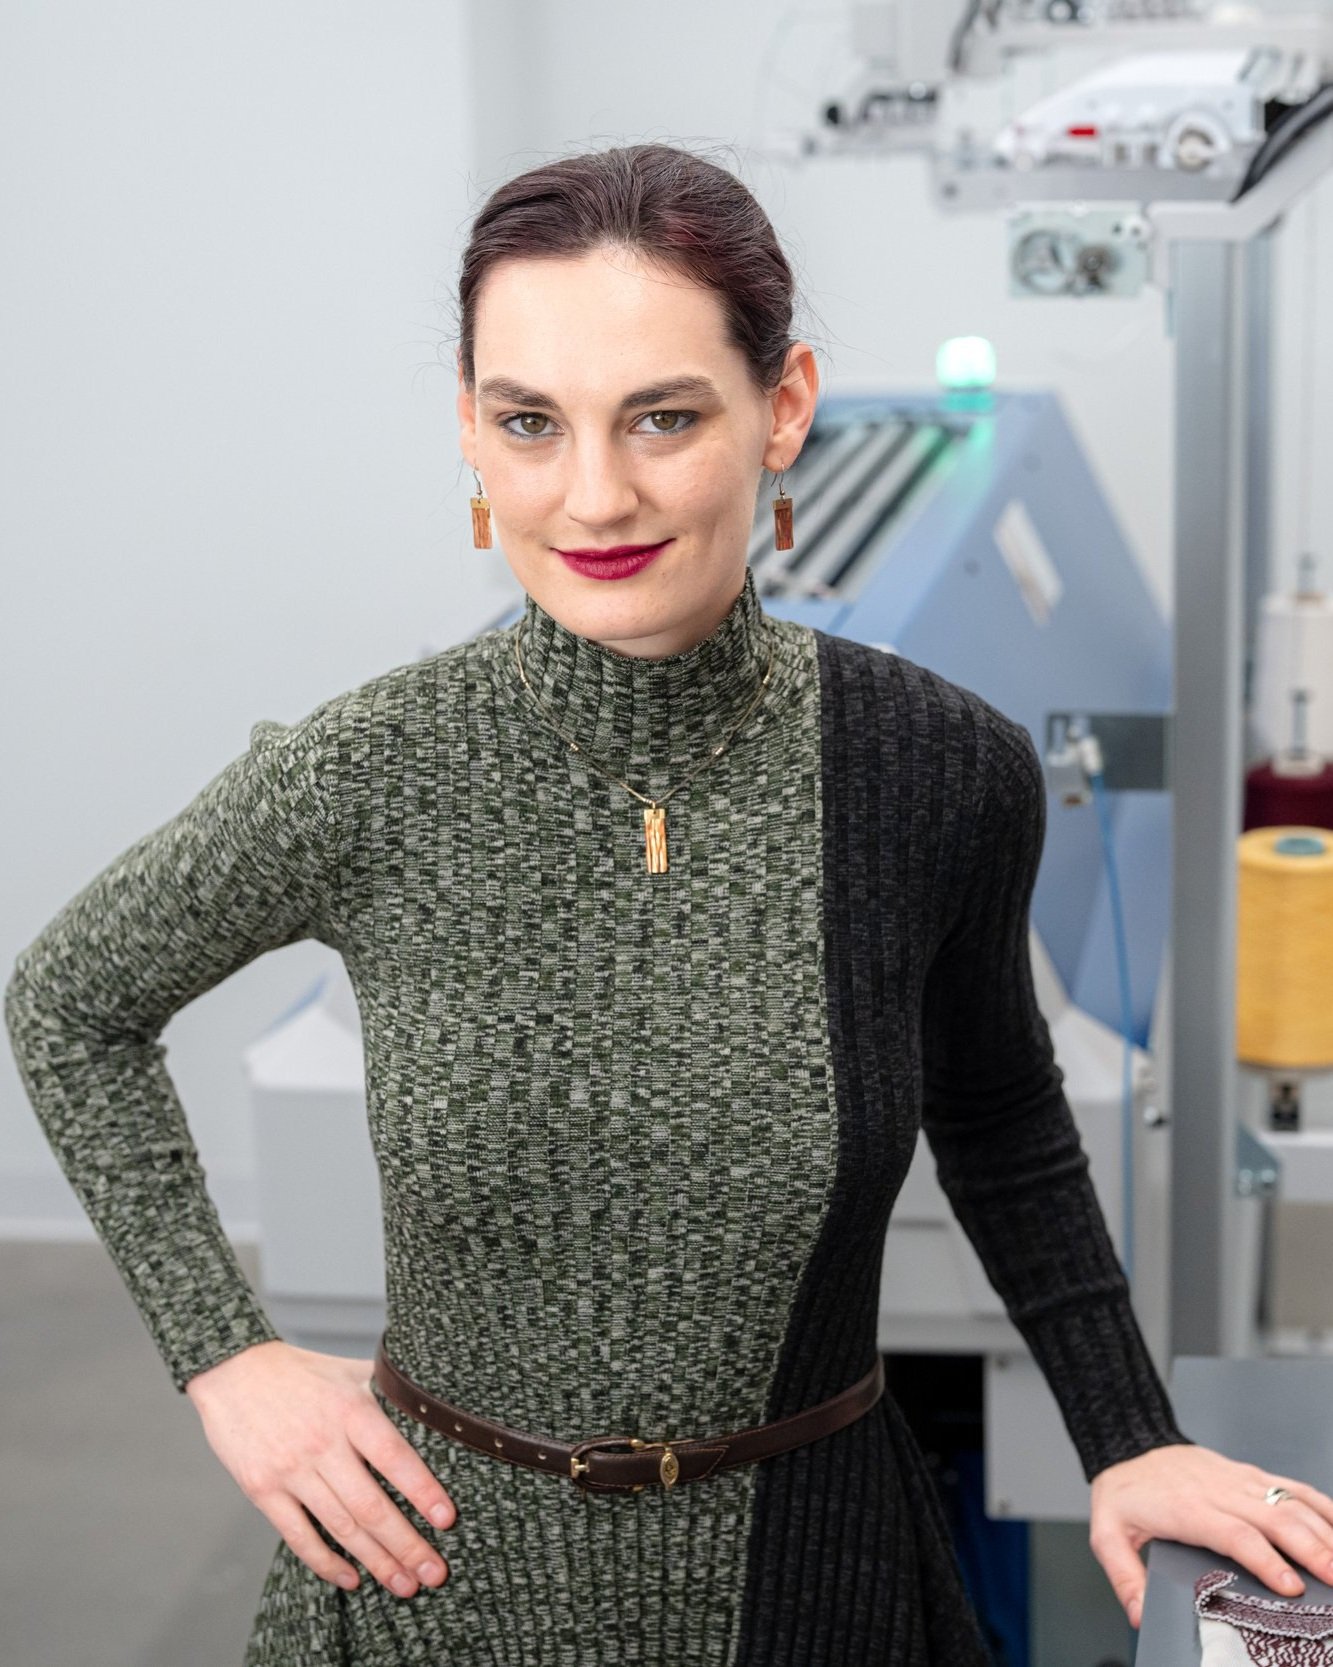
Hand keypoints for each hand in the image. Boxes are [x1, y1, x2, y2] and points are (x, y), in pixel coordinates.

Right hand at [185, 1339, 457, 1597]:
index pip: (394, 1457)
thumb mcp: (348, 1370)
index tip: (446, 1520)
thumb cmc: (300, 1372)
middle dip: (406, 1544)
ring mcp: (290, 1470)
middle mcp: (322, 1443)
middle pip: (371, 1505)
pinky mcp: (262, 1490)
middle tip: (435, 1573)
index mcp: (350, 1410)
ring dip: (376, 1561)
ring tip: (405, 1584)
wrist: (234, 1371)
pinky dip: (327, 1563)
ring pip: (341, 1527)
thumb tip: (432, 1405)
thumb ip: (387, 1390)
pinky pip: (299, 1536)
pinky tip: (351, 1579)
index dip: (422, 1490)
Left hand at [1089, 1441, 1332, 1630]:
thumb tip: (1139, 1614)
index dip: (1266, 1560)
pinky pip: (1293, 1487)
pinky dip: (1322, 1506)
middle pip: (1275, 1519)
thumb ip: (1124, 1576)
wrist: (1130, 1443)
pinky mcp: (1250, 1474)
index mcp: (1189, 1509)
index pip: (1235, 1534)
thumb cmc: (1124, 1491)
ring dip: (1324, 1532)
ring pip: (1290, 1502)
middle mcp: (1220, 1492)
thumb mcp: (1107, 1533)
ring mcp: (1239, 1480)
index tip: (1291, 1587)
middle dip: (1312, 1550)